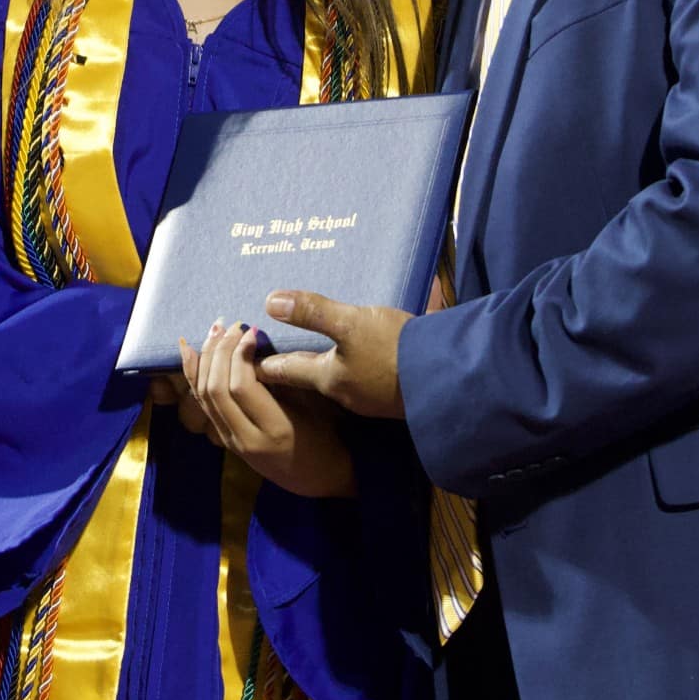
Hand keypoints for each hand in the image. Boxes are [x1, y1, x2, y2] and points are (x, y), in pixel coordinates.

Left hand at [178, 319, 355, 499]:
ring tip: (217, 330)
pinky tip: (188, 349)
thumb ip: (284, 379)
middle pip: (217, 390)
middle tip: (233, 325)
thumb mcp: (313, 407)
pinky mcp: (225, 439)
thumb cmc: (326, 438)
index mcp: (275, 430)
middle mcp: (247, 440)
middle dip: (221, 351)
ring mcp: (232, 442)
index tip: (252, 330)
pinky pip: (201, 404)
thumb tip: (256, 344)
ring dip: (206, 358)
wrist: (320, 478)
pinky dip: (193, 374)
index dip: (241, 354)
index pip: (242, 388)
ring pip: (204, 396)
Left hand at [254, 291, 409, 419]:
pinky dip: (353, 367)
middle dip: (291, 368)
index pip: (285, 372)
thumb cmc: (397, 350)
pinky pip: (363, 378)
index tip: (246, 361)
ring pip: (337, 379)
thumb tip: (271, 301)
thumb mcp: (352, 323)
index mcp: (328, 378)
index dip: (265, 364)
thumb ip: (313, 312)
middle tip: (271, 357)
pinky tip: (360, 355)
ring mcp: (371, 398)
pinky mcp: (394, 392)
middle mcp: (345, 393)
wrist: (451, 377)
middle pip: (308, 379)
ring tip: (316, 350)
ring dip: (324, 366)